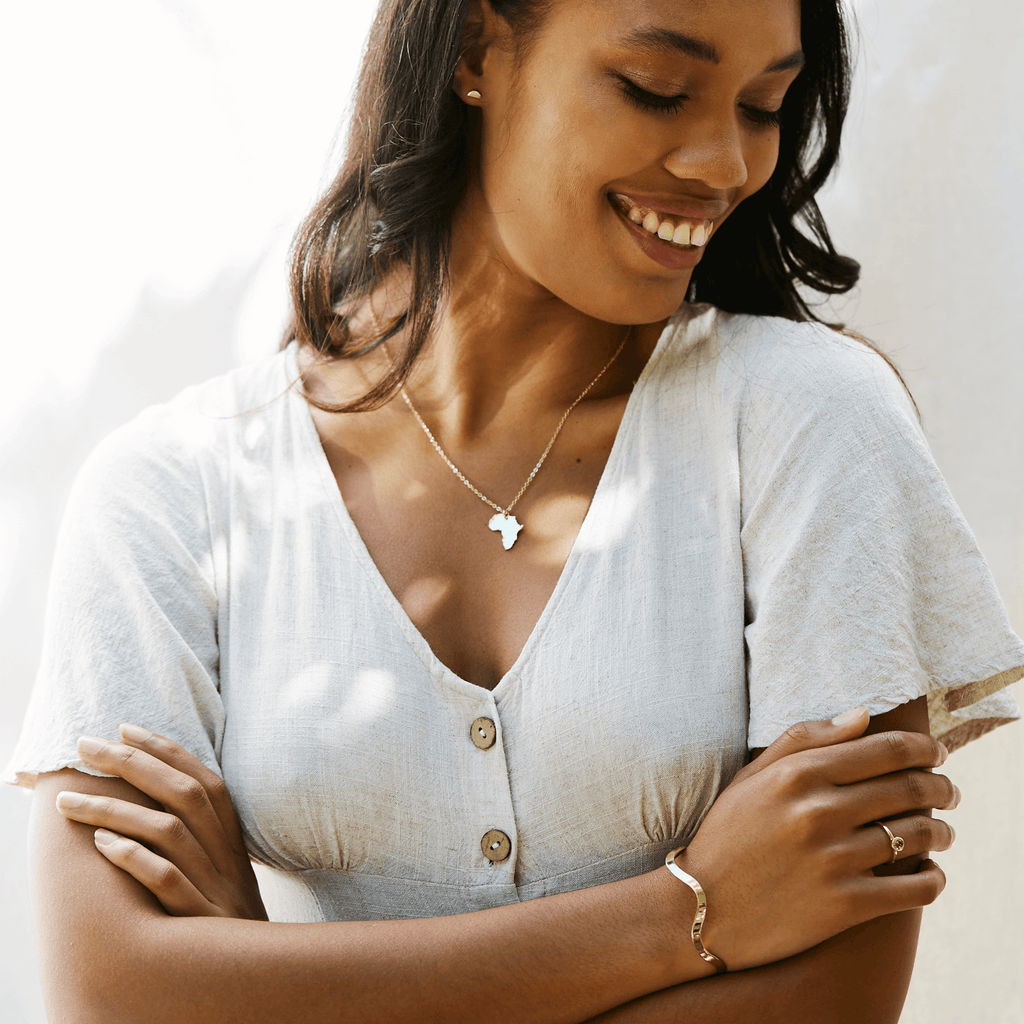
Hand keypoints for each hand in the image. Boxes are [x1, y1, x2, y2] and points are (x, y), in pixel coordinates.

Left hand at [55, 725, 267, 920]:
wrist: (257, 972)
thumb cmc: (225, 915)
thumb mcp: (222, 866)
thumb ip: (198, 832)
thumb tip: (153, 791)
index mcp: (232, 835)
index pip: (202, 776)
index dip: (165, 749)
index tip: (125, 727)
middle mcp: (226, 852)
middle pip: (184, 793)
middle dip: (132, 763)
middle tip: (85, 745)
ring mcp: (214, 884)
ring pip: (169, 831)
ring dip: (116, 810)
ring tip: (68, 801)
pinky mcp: (199, 919)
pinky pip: (166, 881)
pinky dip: (134, 859)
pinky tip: (100, 846)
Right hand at [678, 707, 954, 971]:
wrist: (702, 908)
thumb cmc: (728, 834)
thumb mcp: (753, 776)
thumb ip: (806, 739)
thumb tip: (863, 715)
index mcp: (799, 774)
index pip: (886, 750)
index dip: (924, 748)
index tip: (937, 753)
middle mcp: (820, 811)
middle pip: (909, 788)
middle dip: (941, 786)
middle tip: (949, 791)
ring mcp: (834, 859)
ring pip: (919, 835)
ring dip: (942, 831)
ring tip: (942, 833)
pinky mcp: (845, 905)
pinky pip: (916, 889)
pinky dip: (934, 878)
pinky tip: (930, 873)